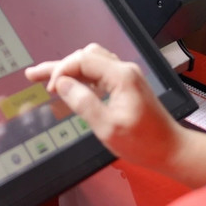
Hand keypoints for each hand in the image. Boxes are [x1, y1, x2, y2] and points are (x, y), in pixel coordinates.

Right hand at [25, 43, 185, 172]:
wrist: (170, 149)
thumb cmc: (143, 142)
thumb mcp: (107, 127)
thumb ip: (82, 102)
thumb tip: (61, 84)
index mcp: (121, 76)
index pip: (82, 60)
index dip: (61, 71)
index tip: (49, 89)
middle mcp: (124, 70)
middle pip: (85, 56)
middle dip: (60, 66)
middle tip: (34, 76)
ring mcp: (127, 76)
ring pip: (92, 61)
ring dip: (70, 68)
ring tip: (47, 78)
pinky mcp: (127, 84)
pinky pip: (99, 71)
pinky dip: (82, 75)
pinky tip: (70, 84)